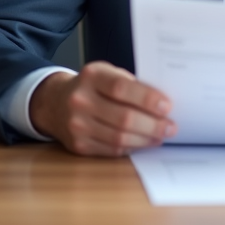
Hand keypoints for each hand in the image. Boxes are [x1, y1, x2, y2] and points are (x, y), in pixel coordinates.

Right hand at [29, 61, 176, 156]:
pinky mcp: (78, 145)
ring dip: (145, 139)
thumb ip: (129, 84)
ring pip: (119, 138)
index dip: (147, 99)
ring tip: (161, 136)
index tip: (167, 106)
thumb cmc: (90, 86)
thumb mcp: (106, 73)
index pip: (121, 88)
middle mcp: (80, 100)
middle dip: (153, 124)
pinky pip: (111, 150)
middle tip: (171, 127)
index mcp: (91, 76)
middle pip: (123, 118)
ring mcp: (77, 125)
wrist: (54, 102)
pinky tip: (144, 142)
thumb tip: (161, 103)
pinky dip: (132, 148)